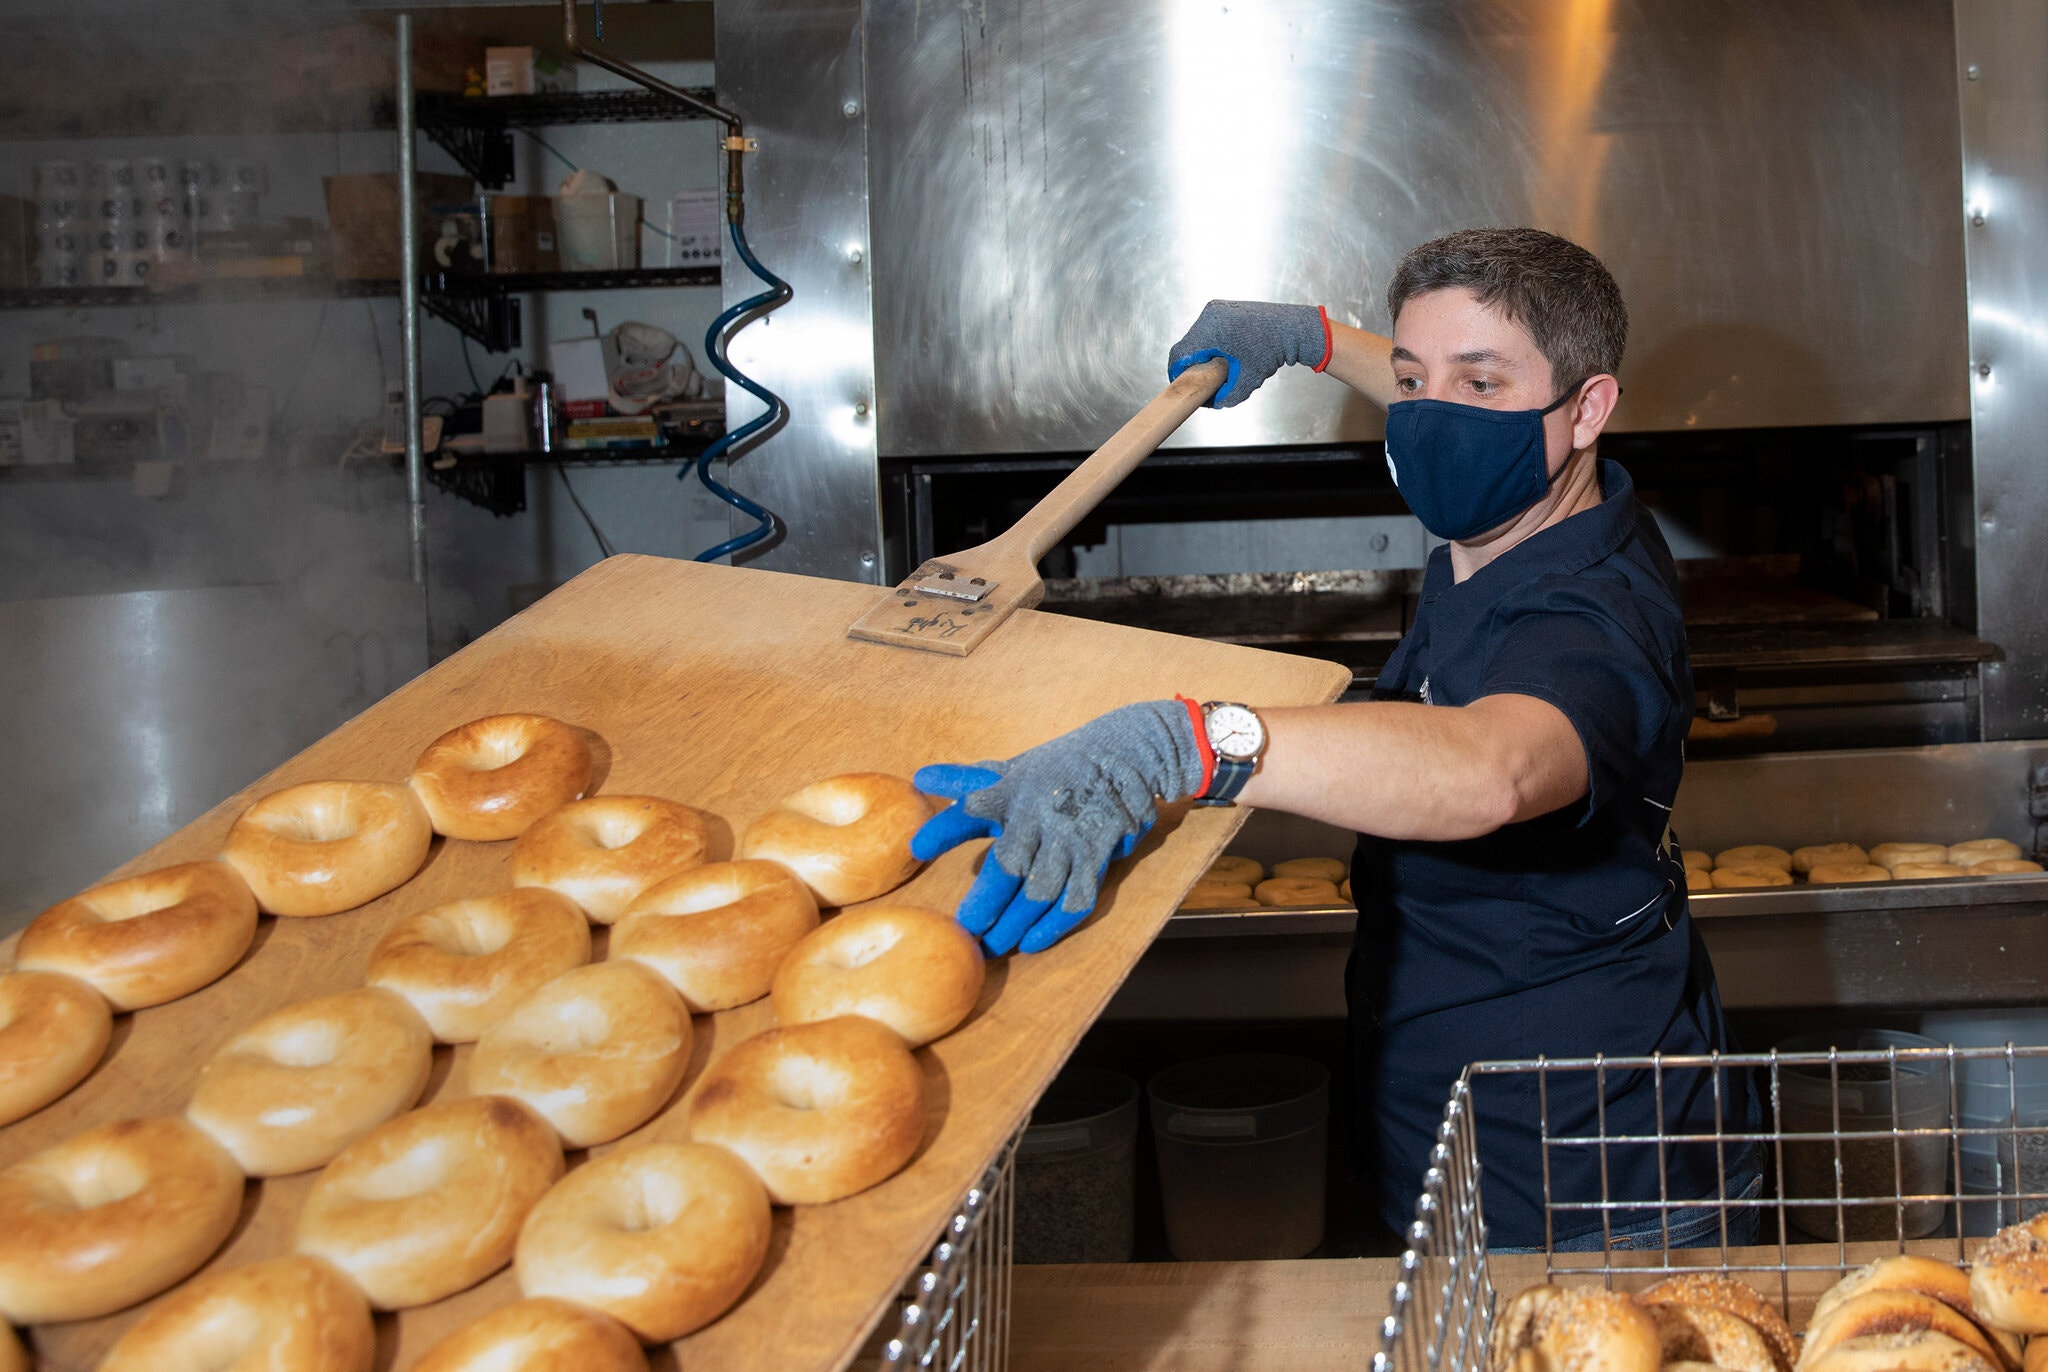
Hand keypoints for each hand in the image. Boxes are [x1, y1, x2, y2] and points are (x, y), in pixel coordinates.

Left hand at [910, 701, 1207, 955]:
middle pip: (1008, 865)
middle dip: (986, 902)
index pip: (971, 808)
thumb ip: (965, 780)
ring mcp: (1071, 836)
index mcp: (1011, 792)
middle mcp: (1039, 815)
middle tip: (965, 931)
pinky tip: (1031, 943)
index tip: (917, 847)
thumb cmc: (1056, 769)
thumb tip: (919, 778)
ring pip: (1041, 890)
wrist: (1126, 754)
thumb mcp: (1011, 769)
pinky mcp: (1098, 853)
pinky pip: (1077, 897)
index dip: (945, 829)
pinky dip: (1054, 925)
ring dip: (1016, 922)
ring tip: (993, 946)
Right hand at [1168, 300, 1331, 407]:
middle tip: (1202, 380)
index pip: (1180, 354)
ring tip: (1218, 366)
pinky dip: (1211, 344)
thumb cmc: (1272, 351)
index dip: (1177, 373)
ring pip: (1196, 338)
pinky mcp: (1223, 308)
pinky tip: (1225, 353)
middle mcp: (1210, 314)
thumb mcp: (1245, 382)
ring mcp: (1216, 308)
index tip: (1181, 385)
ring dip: (1201, 354)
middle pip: (1187, 346)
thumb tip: (1210, 403)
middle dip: (1192, 365)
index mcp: (1211, 330)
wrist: (1292, 329)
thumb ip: (1224, 397)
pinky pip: (1207, 330)